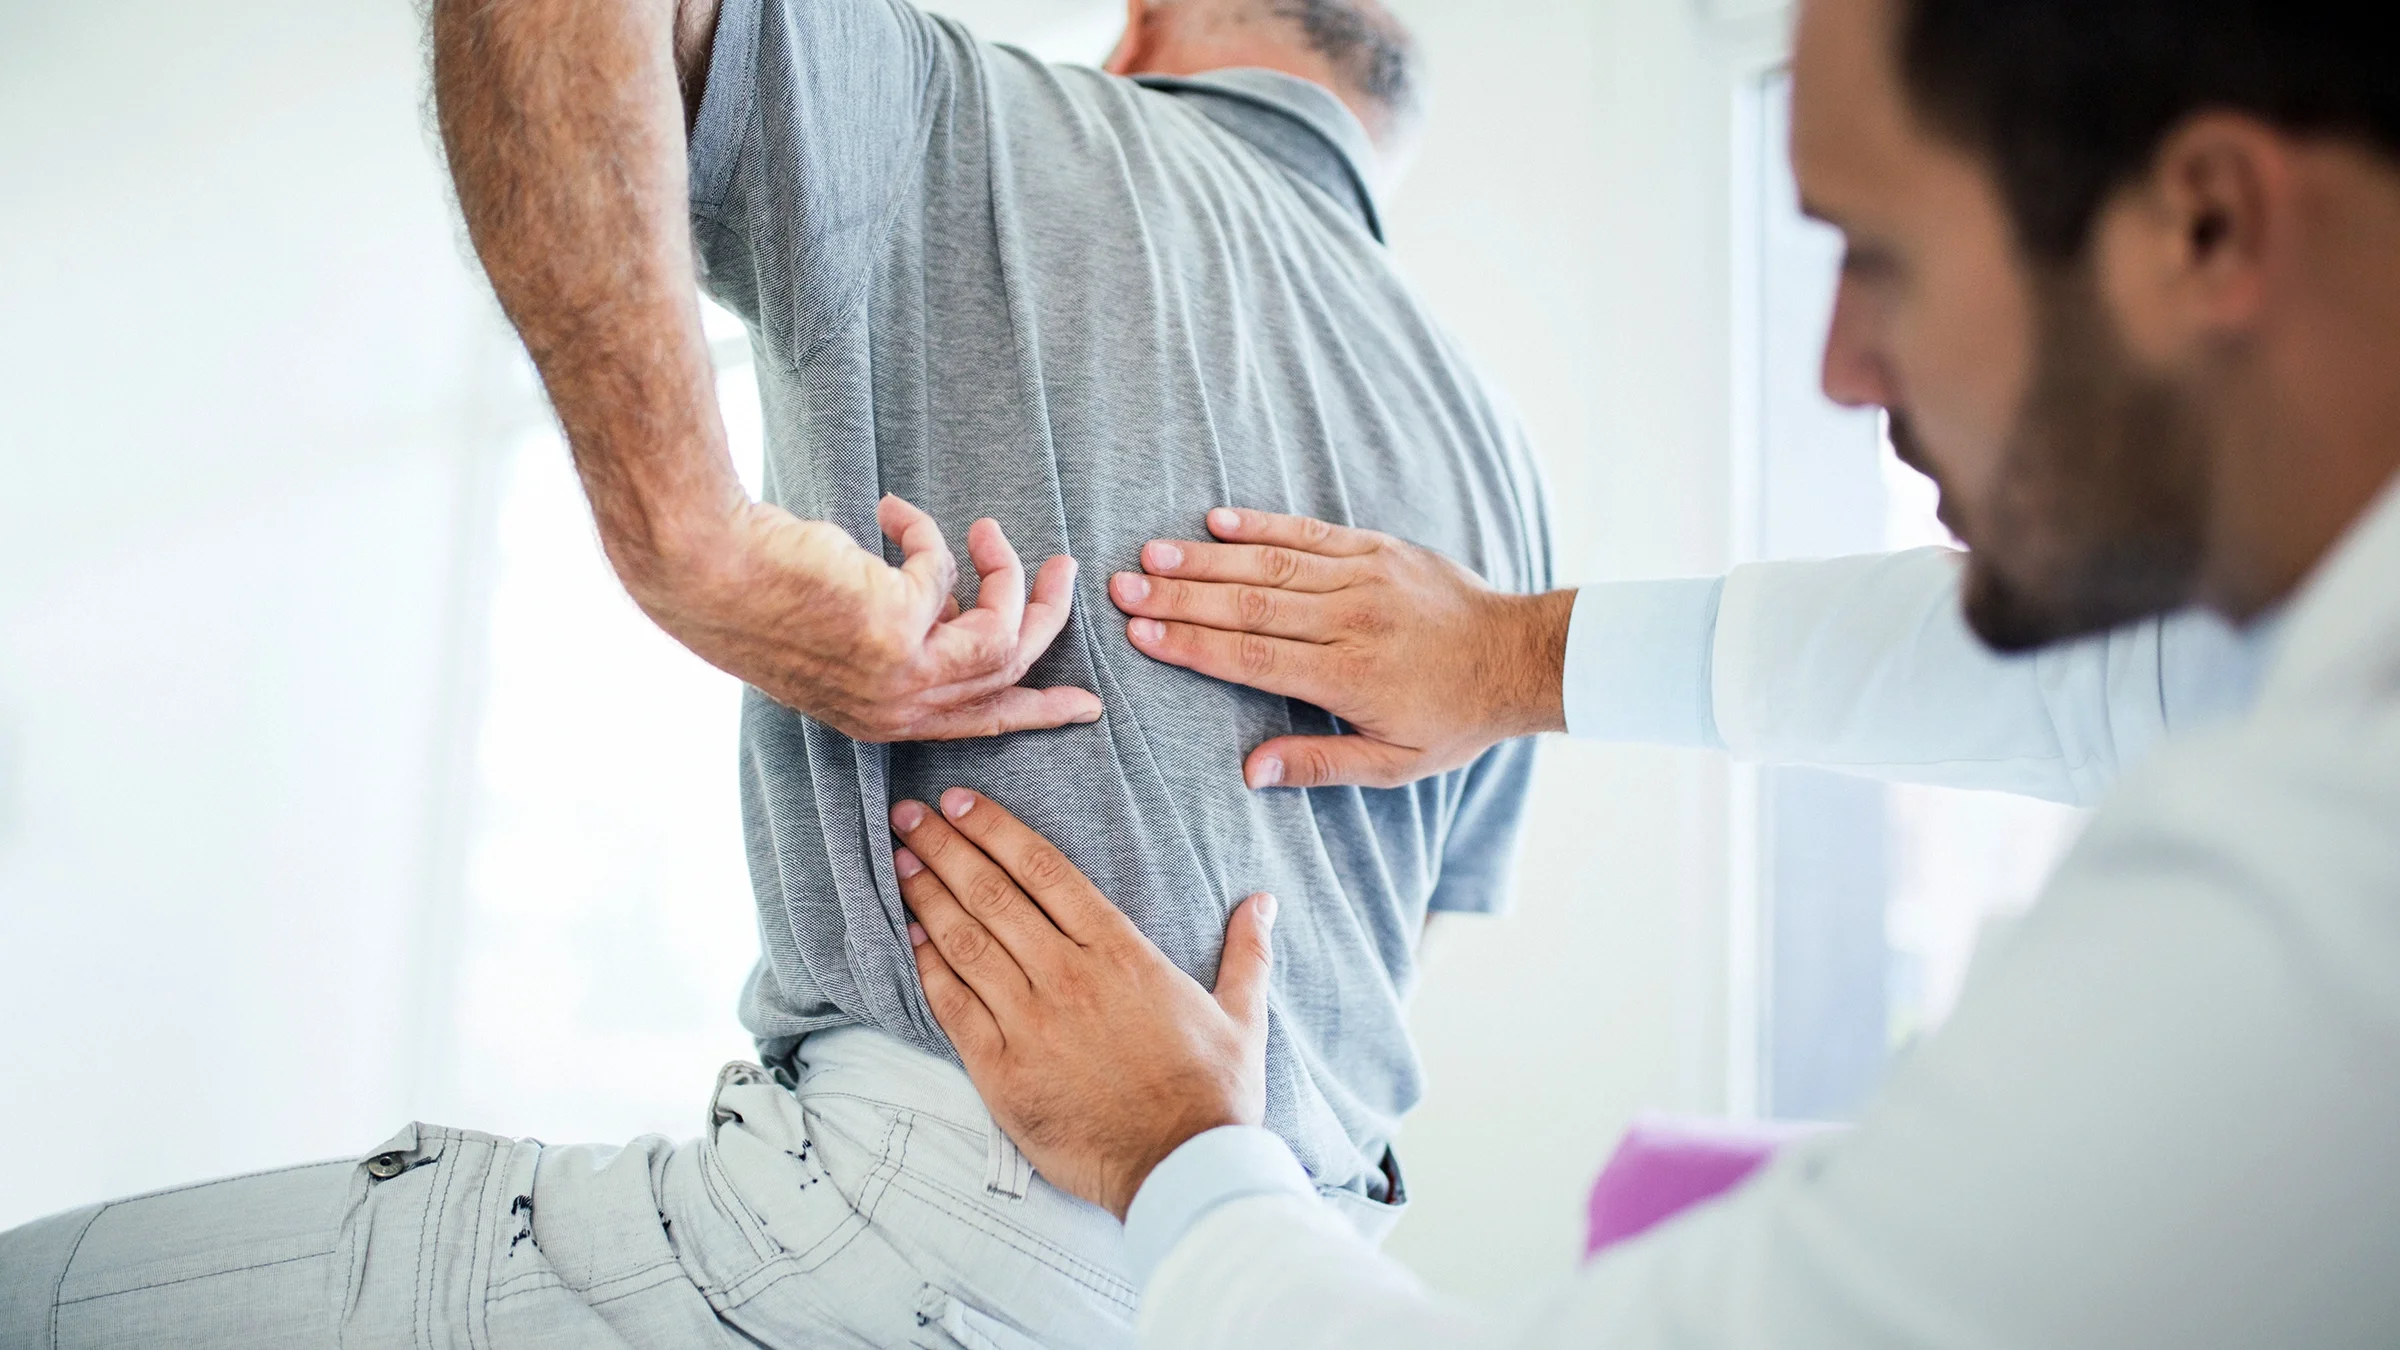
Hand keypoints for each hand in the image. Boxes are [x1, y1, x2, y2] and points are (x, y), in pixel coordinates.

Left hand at [629, 494, 1102, 741]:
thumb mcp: (846, 634)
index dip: (1038, 711)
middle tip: (1065, 570)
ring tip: (988, 528)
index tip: (1084, 706)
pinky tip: (889, 512)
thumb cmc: (761, 594)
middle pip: (1010, 674)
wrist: (708, 571)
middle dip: (1048, 618)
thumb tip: (954, 605)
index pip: (980, 724)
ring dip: (1007, 572)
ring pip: (1002, 632)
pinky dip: (926, 533)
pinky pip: (946, 571)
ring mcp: (901, 674)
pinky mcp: (900, 627)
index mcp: (883, 719)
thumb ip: (906, 635)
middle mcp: (897, 708)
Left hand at [888, 788, 1275, 1219]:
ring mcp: (1030, 1022)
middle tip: (908, 815)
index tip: (960, 802)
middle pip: (993, 894)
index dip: (995, 829)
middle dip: (945, 847)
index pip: (1044, 870)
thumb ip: (1246, 952)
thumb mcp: (1242, 1015)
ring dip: (927, 896)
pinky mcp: (1002, 1070)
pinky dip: (927, 966)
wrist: (1181, 1168)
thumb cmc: (1213, 1093)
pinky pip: (953, 1005)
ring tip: (899, 861)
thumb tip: (1262, 901)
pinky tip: (908, 936)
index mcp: (1120, 952)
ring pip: (966, 941)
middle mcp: (1068, 975)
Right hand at [1108, 508, 1573, 788]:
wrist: (1520, 656)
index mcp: (1349, 676)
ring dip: (1205, 558)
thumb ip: (1318, 766)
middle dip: (1179, 597)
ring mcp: (1364, 577)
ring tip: (1150, 554)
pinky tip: (1215, 520)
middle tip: (1121, 588)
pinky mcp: (1378, 548)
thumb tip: (1248, 772)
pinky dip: (1261, 524)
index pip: (1253, 658)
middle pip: (1248, 605)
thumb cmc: (1453, 718)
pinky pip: (1310, 532)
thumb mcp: (1393, 763)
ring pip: (1270, 562)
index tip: (1140, 635)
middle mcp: (1350, 619)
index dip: (1192, 645)